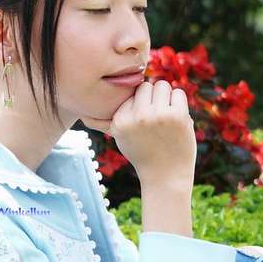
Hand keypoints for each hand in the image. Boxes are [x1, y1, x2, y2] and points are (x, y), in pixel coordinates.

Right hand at [80, 79, 195, 183]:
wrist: (165, 176)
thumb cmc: (142, 154)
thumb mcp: (120, 138)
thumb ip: (103, 123)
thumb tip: (83, 115)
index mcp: (120, 120)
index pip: (129, 93)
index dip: (138, 103)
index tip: (142, 120)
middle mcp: (137, 117)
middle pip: (145, 86)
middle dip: (152, 96)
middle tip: (156, 115)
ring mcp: (158, 115)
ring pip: (162, 85)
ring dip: (166, 97)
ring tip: (165, 114)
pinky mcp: (177, 116)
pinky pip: (178, 92)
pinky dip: (179, 102)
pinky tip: (176, 117)